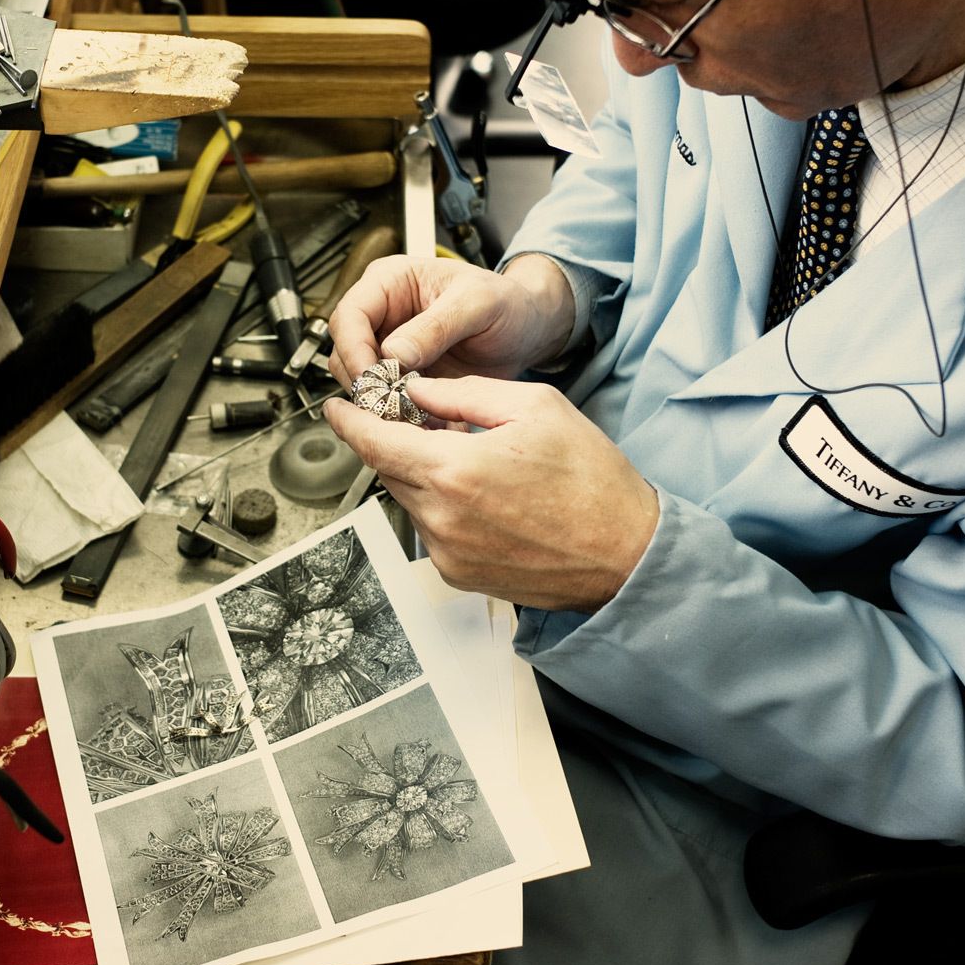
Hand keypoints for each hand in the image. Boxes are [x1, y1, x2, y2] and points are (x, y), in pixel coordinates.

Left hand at [324, 375, 658, 610]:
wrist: (626, 554)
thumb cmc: (592, 481)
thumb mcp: (535, 406)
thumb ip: (465, 393)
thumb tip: (419, 390)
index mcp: (453, 470)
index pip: (372, 441)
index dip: (348, 420)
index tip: (338, 405)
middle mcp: (440, 517)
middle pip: (389, 469)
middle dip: (396, 442)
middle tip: (426, 422)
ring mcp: (446, 552)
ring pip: (410, 498)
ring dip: (425, 474)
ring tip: (473, 460)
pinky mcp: (458, 574)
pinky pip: (432, 528)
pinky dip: (444, 506)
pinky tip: (485, 496)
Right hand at [326, 255, 575, 390]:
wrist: (528, 329)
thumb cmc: (508, 302)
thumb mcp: (478, 303)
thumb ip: (437, 325)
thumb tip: (395, 352)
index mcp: (392, 282)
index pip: (349, 315)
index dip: (353, 348)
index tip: (370, 377)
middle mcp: (384, 314)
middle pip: (345, 351)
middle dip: (364, 381)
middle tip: (389, 402)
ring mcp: (391, 347)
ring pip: (360, 381)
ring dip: (380, 401)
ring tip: (411, 413)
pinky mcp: (404, 376)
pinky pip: (386, 398)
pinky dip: (399, 413)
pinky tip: (424, 420)